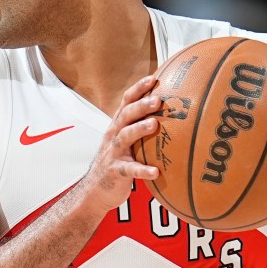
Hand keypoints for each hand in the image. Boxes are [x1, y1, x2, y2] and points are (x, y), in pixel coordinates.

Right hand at [78, 76, 161, 213]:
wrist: (94, 189)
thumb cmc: (116, 162)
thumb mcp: (126, 142)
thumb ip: (141, 128)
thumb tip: (172, 118)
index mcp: (117, 126)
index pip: (126, 102)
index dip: (138, 89)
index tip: (154, 78)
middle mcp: (114, 136)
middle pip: (125, 115)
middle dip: (141, 105)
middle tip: (158, 99)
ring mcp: (113, 153)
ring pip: (125, 137)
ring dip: (139, 129)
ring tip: (154, 124)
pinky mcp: (115, 172)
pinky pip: (130, 170)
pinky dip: (142, 170)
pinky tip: (155, 172)